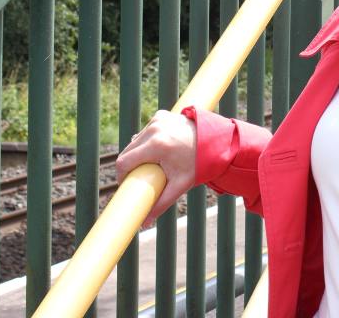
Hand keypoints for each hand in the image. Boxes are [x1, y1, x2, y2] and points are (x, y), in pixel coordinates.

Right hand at [116, 109, 197, 226]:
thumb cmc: (199, 164)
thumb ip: (161, 203)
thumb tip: (145, 223)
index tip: (126, 184)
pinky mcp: (161, 115)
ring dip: (138, 152)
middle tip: (140, 177)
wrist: (216, 141)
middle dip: (130, 166)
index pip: (124, 162)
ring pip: (135, 141)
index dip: (121, 176)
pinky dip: (148, 141)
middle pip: (128, 151)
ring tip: (151, 164)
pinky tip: (158, 149)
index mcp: (156, 145)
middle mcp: (154, 129)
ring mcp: (157, 120)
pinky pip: (146, 131)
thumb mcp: (180, 184)